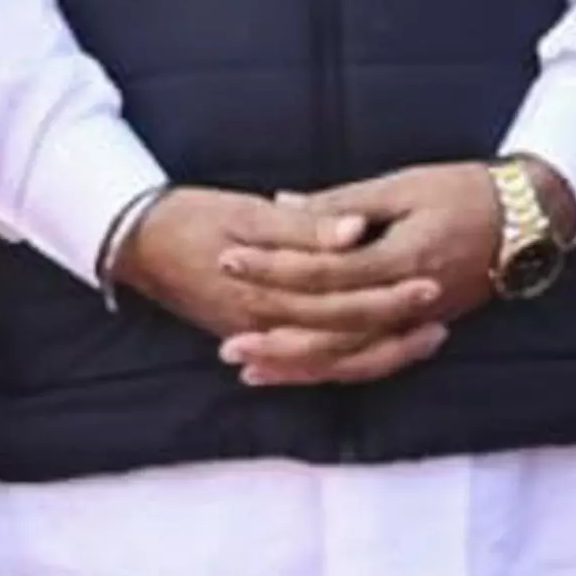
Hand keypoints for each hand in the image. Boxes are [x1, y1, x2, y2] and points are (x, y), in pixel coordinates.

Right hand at [112, 189, 413, 362]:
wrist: (131, 240)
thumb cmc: (189, 215)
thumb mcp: (246, 210)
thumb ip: (304, 225)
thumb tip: (355, 232)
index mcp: (266, 292)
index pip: (343, 305)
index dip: (391, 298)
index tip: (433, 284)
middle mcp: (263, 325)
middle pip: (345, 342)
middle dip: (397, 336)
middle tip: (444, 322)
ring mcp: (256, 337)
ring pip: (331, 362)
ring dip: (380, 356)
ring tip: (428, 340)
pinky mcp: (251, 337)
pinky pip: (307, 364)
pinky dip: (344, 364)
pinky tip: (380, 354)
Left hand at [206, 163, 513, 385]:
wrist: (532, 216)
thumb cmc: (467, 191)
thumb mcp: (403, 185)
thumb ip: (341, 203)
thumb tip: (281, 207)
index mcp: (403, 256)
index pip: (325, 271)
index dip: (274, 267)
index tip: (229, 258)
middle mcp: (411, 299)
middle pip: (333, 327)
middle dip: (275, 334)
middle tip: (225, 342)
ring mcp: (421, 319)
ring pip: (353, 356)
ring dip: (298, 365)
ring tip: (248, 369)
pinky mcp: (424, 326)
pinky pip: (375, 360)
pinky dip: (334, 369)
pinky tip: (298, 371)